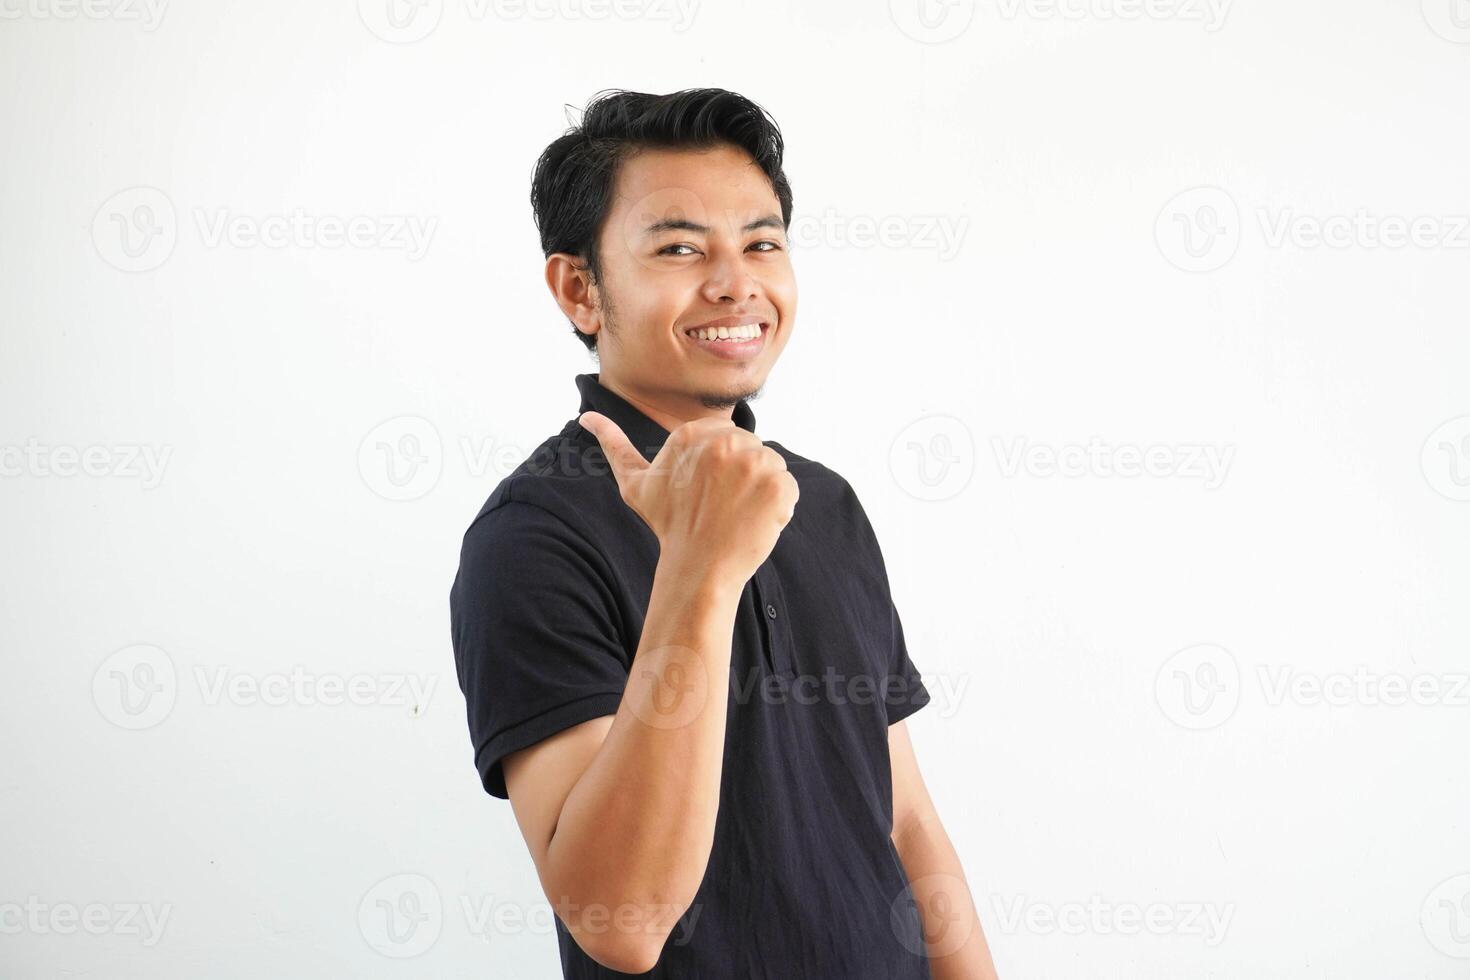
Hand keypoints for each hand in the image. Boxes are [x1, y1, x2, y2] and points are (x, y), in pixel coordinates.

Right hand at [579, 411, 798, 585]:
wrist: (698, 568)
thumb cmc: (668, 525)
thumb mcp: (635, 483)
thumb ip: (614, 445)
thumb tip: (587, 417)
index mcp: (692, 434)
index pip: (726, 439)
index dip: (720, 469)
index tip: (705, 493)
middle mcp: (724, 442)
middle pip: (751, 449)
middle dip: (742, 477)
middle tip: (721, 508)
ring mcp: (754, 462)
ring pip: (771, 468)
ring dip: (760, 492)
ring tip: (736, 515)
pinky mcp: (778, 485)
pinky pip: (788, 490)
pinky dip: (778, 509)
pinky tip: (754, 524)